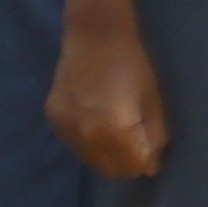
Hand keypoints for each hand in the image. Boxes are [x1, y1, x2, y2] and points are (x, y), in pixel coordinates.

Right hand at [48, 24, 166, 177]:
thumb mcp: (154, 104)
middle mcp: (85, 135)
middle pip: (108, 169)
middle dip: (125, 162)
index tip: (149, 148)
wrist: (95, 37)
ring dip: (105, 153)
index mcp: (114, 131)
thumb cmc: (133, 66)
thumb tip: (151, 168)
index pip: (131, 168)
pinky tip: (96, 120)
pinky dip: (88, 140)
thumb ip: (154, 139)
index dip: (144, 162)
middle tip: (135, 141)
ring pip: (89, 159)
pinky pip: (74, 143)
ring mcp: (65, 128)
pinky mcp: (53, 119)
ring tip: (116, 128)